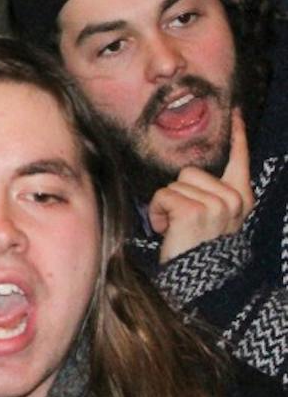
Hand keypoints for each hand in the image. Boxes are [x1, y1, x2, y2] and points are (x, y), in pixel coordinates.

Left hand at [150, 110, 254, 262]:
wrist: (197, 284)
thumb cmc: (195, 250)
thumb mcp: (210, 218)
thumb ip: (207, 194)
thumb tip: (189, 174)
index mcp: (240, 199)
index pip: (239, 160)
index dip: (238, 135)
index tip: (237, 112)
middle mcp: (233, 200)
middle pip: (189, 172)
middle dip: (176, 194)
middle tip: (182, 223)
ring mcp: (216, 205)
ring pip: (173, 184)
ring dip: (165, 205)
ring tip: (175, 229)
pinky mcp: (194, 211)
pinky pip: (162, 195)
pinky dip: (156, 212)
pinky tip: (167, 231)